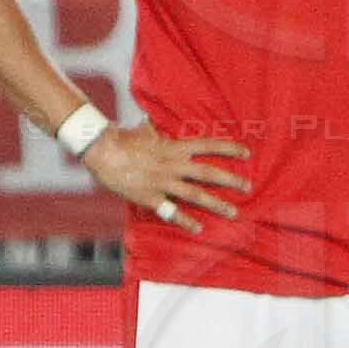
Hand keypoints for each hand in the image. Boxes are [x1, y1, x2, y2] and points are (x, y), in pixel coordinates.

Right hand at [88, 123, 247, 230]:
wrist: (100, 151)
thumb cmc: (121, 139)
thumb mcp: (146, 131)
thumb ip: (157, 129)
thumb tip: (156, 118)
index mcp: (174, 147)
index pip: (208, 146)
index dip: (229, 149)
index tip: (247, 153)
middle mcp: (173, 165)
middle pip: (209, 173)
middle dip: (231, 181)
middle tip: (248, 187)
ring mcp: (163, 182)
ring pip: (196, 195)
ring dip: (217, 204)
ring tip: (233, 213)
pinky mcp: (150, 197)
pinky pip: (172, 211)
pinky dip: (186, 220)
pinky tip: (198, 228)